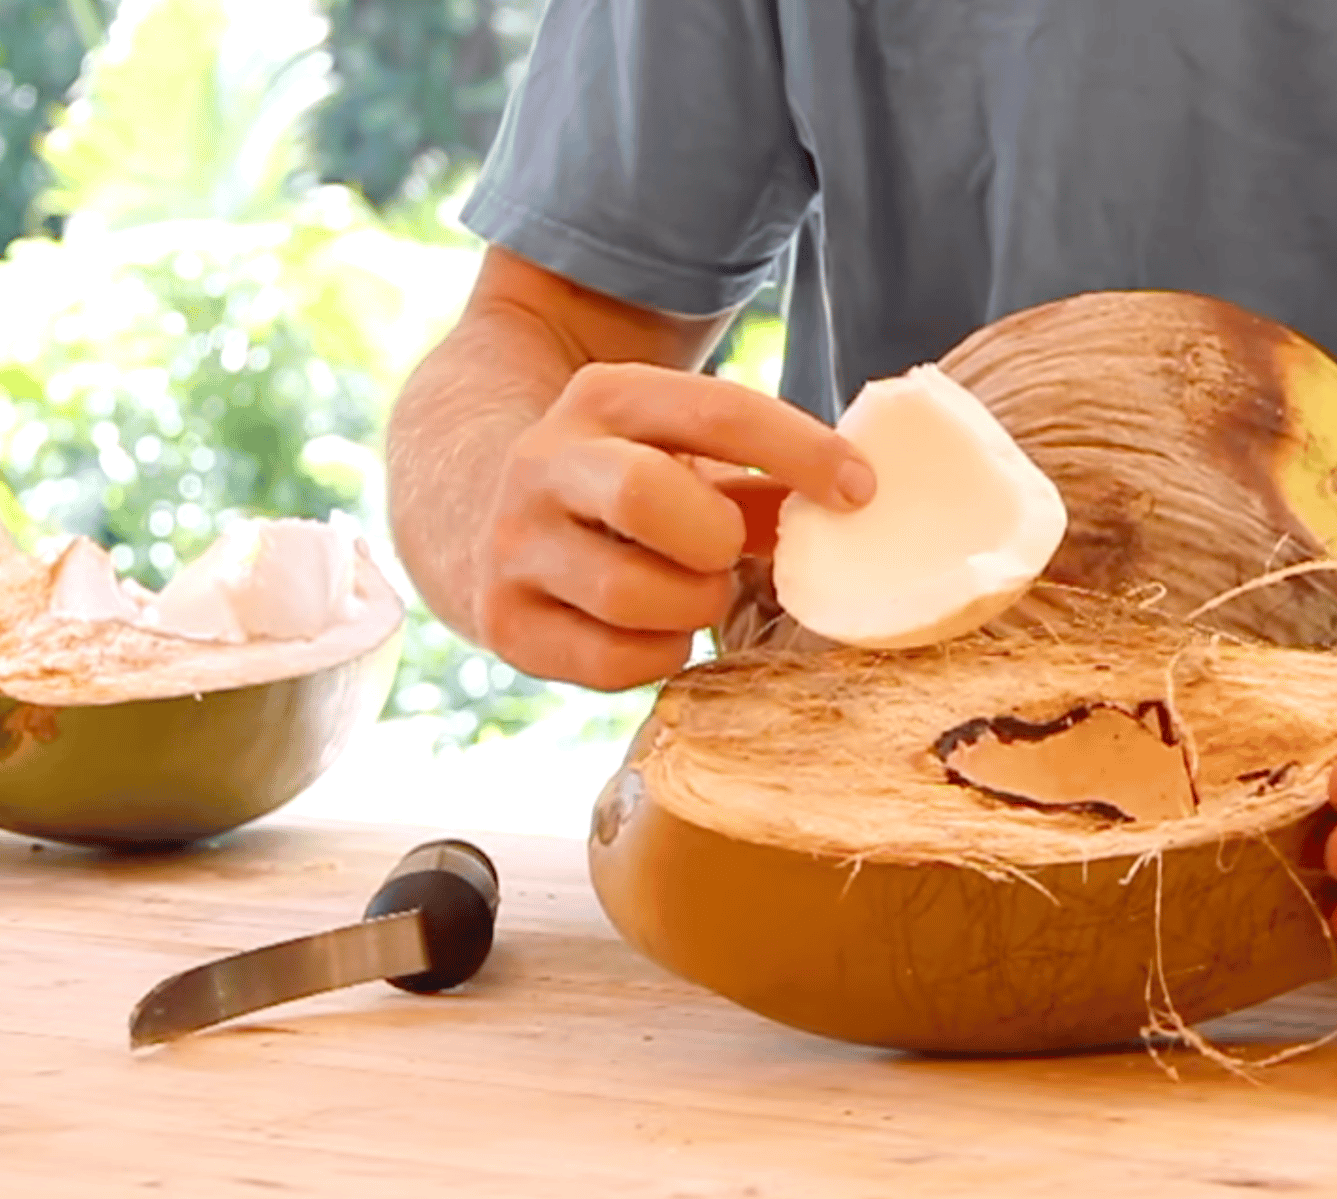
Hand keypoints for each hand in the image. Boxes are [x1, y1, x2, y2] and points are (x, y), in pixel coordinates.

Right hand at [476, 362, 874, 690]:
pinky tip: (657, 630)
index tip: (860, 489)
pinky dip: (658, 655)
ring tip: (689, 592)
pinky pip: (609, 662)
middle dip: (713, 539)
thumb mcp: (680, 454)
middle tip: (723, 553)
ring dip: (690, 605)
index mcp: (605, 398)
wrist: (476, 510)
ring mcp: (513, 544)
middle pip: (646, 496)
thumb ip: (762, 478)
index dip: (799, 452)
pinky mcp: (504, 622)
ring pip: (627, 592)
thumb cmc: (625, 486)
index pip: (715, 413)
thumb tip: (858, 503)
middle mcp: (544, 462)